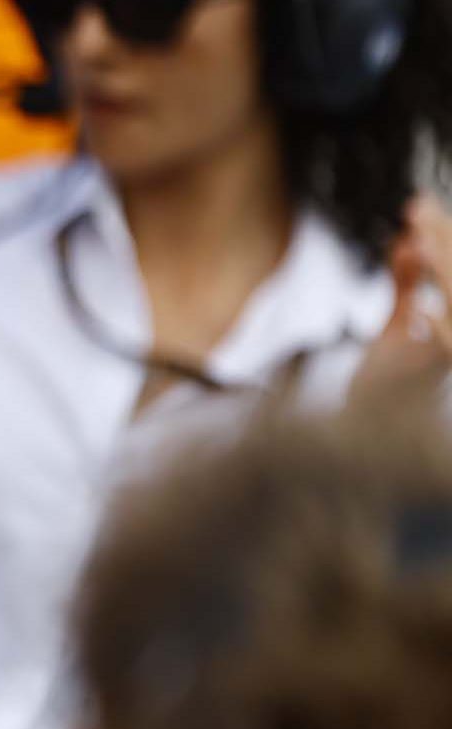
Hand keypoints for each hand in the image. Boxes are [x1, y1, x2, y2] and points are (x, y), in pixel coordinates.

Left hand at [352, 195, 451, 401]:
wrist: (372, 434)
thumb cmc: (389, 383)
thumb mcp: (397, 326)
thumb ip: (405, 285)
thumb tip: (408, 239)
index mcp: (448, 320)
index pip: (450, 268)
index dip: (440, 234)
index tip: (419, 206)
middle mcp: (451, 333)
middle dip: (441, 241)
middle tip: (416, 209)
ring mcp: (447, 356)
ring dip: (440, 274)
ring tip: (420, 242)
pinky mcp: (430, 383)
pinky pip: (444, 356)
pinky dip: (436, 334)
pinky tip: (420, 315)